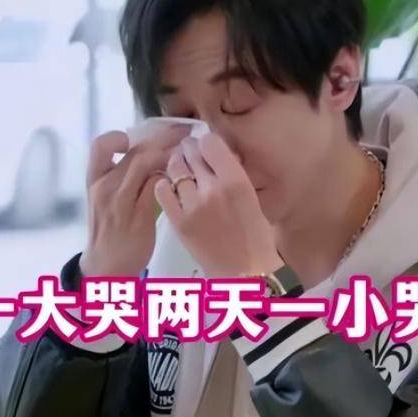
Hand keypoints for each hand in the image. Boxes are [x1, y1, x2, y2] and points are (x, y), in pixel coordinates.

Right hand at [80, 125, 190, 276]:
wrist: (106, 266)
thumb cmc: (110, 230)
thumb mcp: (106, 200)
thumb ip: (123, 178)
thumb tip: (151, 153)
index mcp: (94, 180)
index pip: (100, 145)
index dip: (119, 136)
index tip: (138, 137)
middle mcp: (105, 187)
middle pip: (135, 151)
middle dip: (163, 138)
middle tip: (184, 132)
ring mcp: (120, 202)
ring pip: (146, 164)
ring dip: (171, 154)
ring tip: (188, 151)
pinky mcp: (138, 216)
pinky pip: (157, 186)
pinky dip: (171, 177)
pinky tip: (182, 177)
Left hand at [154, 133, 282, 275]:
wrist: (244, 274)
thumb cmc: (255, 237)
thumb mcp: (252, 198)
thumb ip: (234, 174)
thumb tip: (219, 153)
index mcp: (236, 181)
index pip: (210, 142)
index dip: (206, 142)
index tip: (206, 148)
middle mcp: (212, 189)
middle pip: (190, 152)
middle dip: (190, 150)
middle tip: (190, 155)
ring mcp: (192, 205)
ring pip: (174, 168)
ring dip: (176, 164)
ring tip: (180, 169)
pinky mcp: (178, 221)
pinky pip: (162, 190)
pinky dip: (164, 184)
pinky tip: (171, 188)